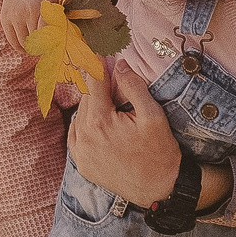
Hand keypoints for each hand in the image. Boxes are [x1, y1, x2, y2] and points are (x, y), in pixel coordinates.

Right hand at [1, 0, 62, 51]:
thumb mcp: (57, 1)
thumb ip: (57, 21)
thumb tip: (61, 44)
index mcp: (41, 7)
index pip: (47, 36)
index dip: (52, 45)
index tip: (57, 49)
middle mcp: (24, 11)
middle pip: (35, 41)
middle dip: (43, 47)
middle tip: (50, 51)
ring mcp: (13, 14)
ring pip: (23, 42)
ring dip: (32, 48)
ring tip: (39, 50)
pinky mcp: (5, 17)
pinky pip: (12, 39)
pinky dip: (20, 47)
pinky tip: (27, 48)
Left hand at [65, 64, 180, 207]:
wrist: (158, 189)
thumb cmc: (159, 152)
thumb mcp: (153, 116)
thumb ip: (134, 87)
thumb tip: (119, 65)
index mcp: (100, 122)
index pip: (93, 82)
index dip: (96, 62)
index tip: (94, 46)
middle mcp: (84, 137)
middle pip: (87, 97)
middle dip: (98, 84)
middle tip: (111, 74)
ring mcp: (80, 152)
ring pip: (80, 114)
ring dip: (92, 104)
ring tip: (111, 101)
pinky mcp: (81, 163)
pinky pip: (76, 134)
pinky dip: (85, 123)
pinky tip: (99, 120)